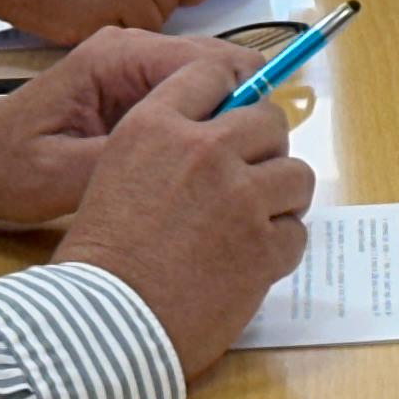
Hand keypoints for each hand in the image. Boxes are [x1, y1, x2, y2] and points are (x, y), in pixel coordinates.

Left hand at [0, 27, 256, 230]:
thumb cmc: (9, 166)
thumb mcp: (64, 174)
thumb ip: (128, 160)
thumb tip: (190, 160)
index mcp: (116, 55)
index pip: (206, 59)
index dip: (240, 99)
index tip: (249, 149)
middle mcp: (132, 49)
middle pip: (217, 63)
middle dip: (240, 107)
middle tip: (246, 163)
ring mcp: (135, 66)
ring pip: (210, 80)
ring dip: (226, 117)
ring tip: (228, 167)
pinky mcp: (137, 88)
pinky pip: (192, 96)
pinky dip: (208, 123)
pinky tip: (205, 164)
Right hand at [55, 49, 317, 378]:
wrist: (106, 324)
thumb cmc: (101, 257)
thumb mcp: (116, 173)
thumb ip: (166, 145)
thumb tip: (220, 132)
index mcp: (155, 126)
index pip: (212, 75)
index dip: (231, 94)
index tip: (236, 115)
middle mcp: (203, 150)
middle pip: (269, 121)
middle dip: (265, 149)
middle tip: (249, 180)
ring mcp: (240, 196)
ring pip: (297, 175)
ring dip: (281, 198)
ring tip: (254, 224)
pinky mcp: (264, 244)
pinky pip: (296, 231)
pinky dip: (280, 246)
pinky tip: (250, 262)